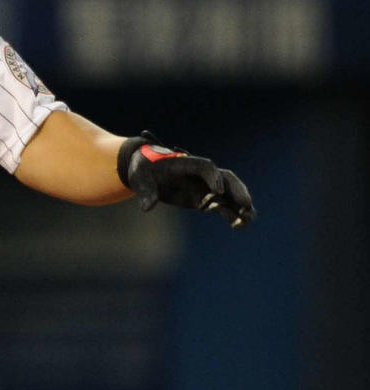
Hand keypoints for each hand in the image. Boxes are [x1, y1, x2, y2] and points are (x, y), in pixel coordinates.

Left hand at [117, 134, 255, 227]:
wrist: (145, 171)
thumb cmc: (142, 168)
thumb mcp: (139, 177)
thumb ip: (146, 190)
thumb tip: (147, 207)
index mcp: (186, 163)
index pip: (206, 167)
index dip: (213, 178)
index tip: (216, 192)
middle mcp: (201, 174)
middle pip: (226, 178)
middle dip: (237, 190)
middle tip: (245, 204)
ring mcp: (205, 186)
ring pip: (229, 193)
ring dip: (240, 205)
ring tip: (249, 219)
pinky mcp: (204, 199)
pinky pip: (223, 206)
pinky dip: (233, 214)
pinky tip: (242, 225)